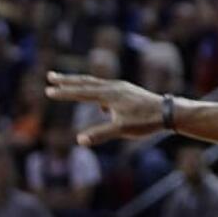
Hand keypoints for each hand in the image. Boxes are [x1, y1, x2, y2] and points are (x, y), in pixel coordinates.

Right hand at [46, 72, 163, 143]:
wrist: (169, 112)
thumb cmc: (146, 121)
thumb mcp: (122, 130)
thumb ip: (100, 134)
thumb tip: (80, 140)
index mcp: (109, 95)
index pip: (81, 92)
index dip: (64, 93)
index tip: (48, 91)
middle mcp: (113, 87)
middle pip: (86, 82)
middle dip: (67, 80)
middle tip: (50, 76)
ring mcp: (121, 87)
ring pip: (95, 83)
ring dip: (80, 83)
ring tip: (66, 83)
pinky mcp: (127, 91)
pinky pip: (106, 89)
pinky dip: (95, 91)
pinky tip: (99, 105)